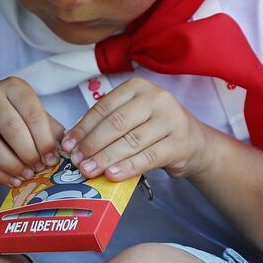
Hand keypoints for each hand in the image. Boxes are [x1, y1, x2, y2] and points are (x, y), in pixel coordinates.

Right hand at [0, 77, 63, 185]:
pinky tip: (11, 180)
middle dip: (28, 153)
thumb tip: (66, 149)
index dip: (44, 140)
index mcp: (14, 87)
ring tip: (26, 176)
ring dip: (12, 166)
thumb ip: (49, 128)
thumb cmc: (14, 114)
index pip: (32, 113)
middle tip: (39, 169)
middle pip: (11, 129)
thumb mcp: (32, 113)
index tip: (52, 159)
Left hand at [61, 77, 217, 181]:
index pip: (104, 107)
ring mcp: (171, 119)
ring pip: (131, 141)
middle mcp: (157, 98)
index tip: (67, 146)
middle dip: (92, 144)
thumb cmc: (154, 128)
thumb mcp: (133, 117)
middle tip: (76, 162)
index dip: (83, 128)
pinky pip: (148, 157)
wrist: (194, 141)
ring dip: (106, 158)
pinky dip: (127, 167)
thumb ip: (108, 124)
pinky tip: (112, 175)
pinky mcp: (179, 143)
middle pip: (117, 123)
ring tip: (88, 170)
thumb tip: (74, 143)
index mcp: (138, 87)